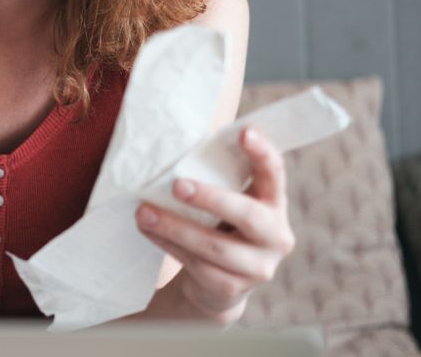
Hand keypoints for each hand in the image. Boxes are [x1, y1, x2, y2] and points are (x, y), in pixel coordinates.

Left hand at [134, 127, 294, 323]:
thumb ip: (218, 177)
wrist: (219, 285)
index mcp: (275, 203)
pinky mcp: (233, 289)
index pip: (275, 173)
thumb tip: (176, 144)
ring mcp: (259, 267)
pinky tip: (149, 231)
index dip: (262, 153)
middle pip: (248, 215)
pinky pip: (197, 265)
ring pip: (215, 246)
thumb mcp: (227, 200)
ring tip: (144, 212)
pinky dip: (169, 245)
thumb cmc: (220, 225)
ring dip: (175, 227)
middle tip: (177, 184)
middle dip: (210, 198)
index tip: (245, 132)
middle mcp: (277, 236)